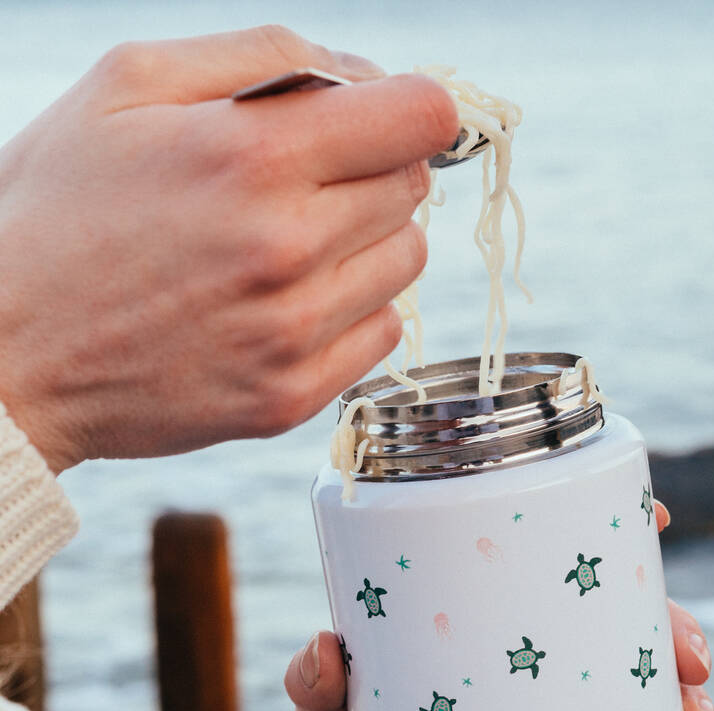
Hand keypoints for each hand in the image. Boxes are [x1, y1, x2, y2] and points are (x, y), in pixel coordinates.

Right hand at [0, 26, 457, 472]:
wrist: (10, 353)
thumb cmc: (58, 210)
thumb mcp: (128, 86)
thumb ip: (262, 57)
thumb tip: (366, 75)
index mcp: (252, 156)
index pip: (419, 118)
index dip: (414, 109)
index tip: (391, 119)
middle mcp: (288, 249)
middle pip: (414, 188)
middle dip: (373, 171)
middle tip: (304, 181)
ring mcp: (293, 333)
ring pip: (407, 263)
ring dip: (367, 242)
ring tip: (291, 244)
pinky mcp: (292, 395)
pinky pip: (382, 334)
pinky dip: (353, 310)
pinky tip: (289, 302)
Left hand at [275, 499, 713, 710]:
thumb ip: (316, 687)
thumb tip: (326, 651)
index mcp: (481, 621)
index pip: (549, 557)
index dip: (611, 529)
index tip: (657, 519)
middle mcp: (526, 657)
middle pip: (616, 621)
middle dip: (671, 630)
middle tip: (692, 666)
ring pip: (635, 687)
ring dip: (682, 700)